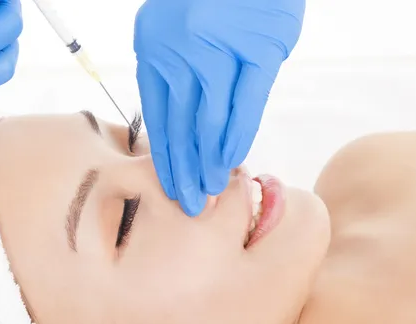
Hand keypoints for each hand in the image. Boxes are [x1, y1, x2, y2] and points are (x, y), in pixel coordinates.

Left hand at [134, 0, 304, 215]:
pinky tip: (233, 160)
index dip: (165, 155)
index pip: (158, 116)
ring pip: (208, 122)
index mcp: (154, 48)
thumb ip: (176, 73)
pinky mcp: (261, 50)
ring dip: (209, 162)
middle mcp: (181, 51)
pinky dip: (238, 136)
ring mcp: (220, 50)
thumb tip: (187, 126)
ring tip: (210, 191)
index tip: (171, 185)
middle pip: (180, 126)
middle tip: (190, 204)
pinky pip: (247, 105)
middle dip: (184, 170)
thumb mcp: (176, 28)